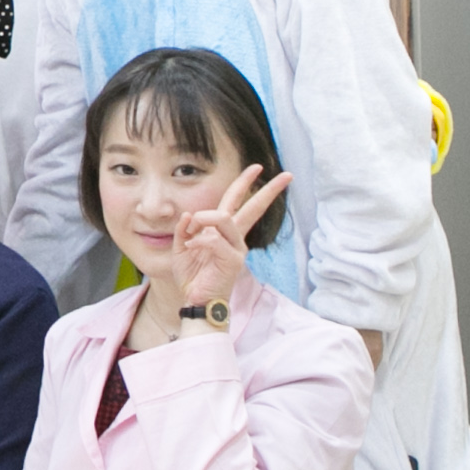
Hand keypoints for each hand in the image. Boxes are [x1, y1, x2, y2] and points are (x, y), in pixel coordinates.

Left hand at [173, 162, 292, 309]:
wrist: (196, 300)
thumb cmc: (193, 275)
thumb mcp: (181, 246)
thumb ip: (184, 229)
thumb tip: (189, 214)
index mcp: (224, 232)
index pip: (237, 202)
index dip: (245, 184)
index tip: (257, 168)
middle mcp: (235, 238)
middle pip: (253, 208)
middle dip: (269, 190)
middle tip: (287, 175)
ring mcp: (237, 248)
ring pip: (225, 217)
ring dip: (203, 218)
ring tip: (191, 232)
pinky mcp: (233, 259)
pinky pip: (212, 238)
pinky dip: (197, 239)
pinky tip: (191, 247)